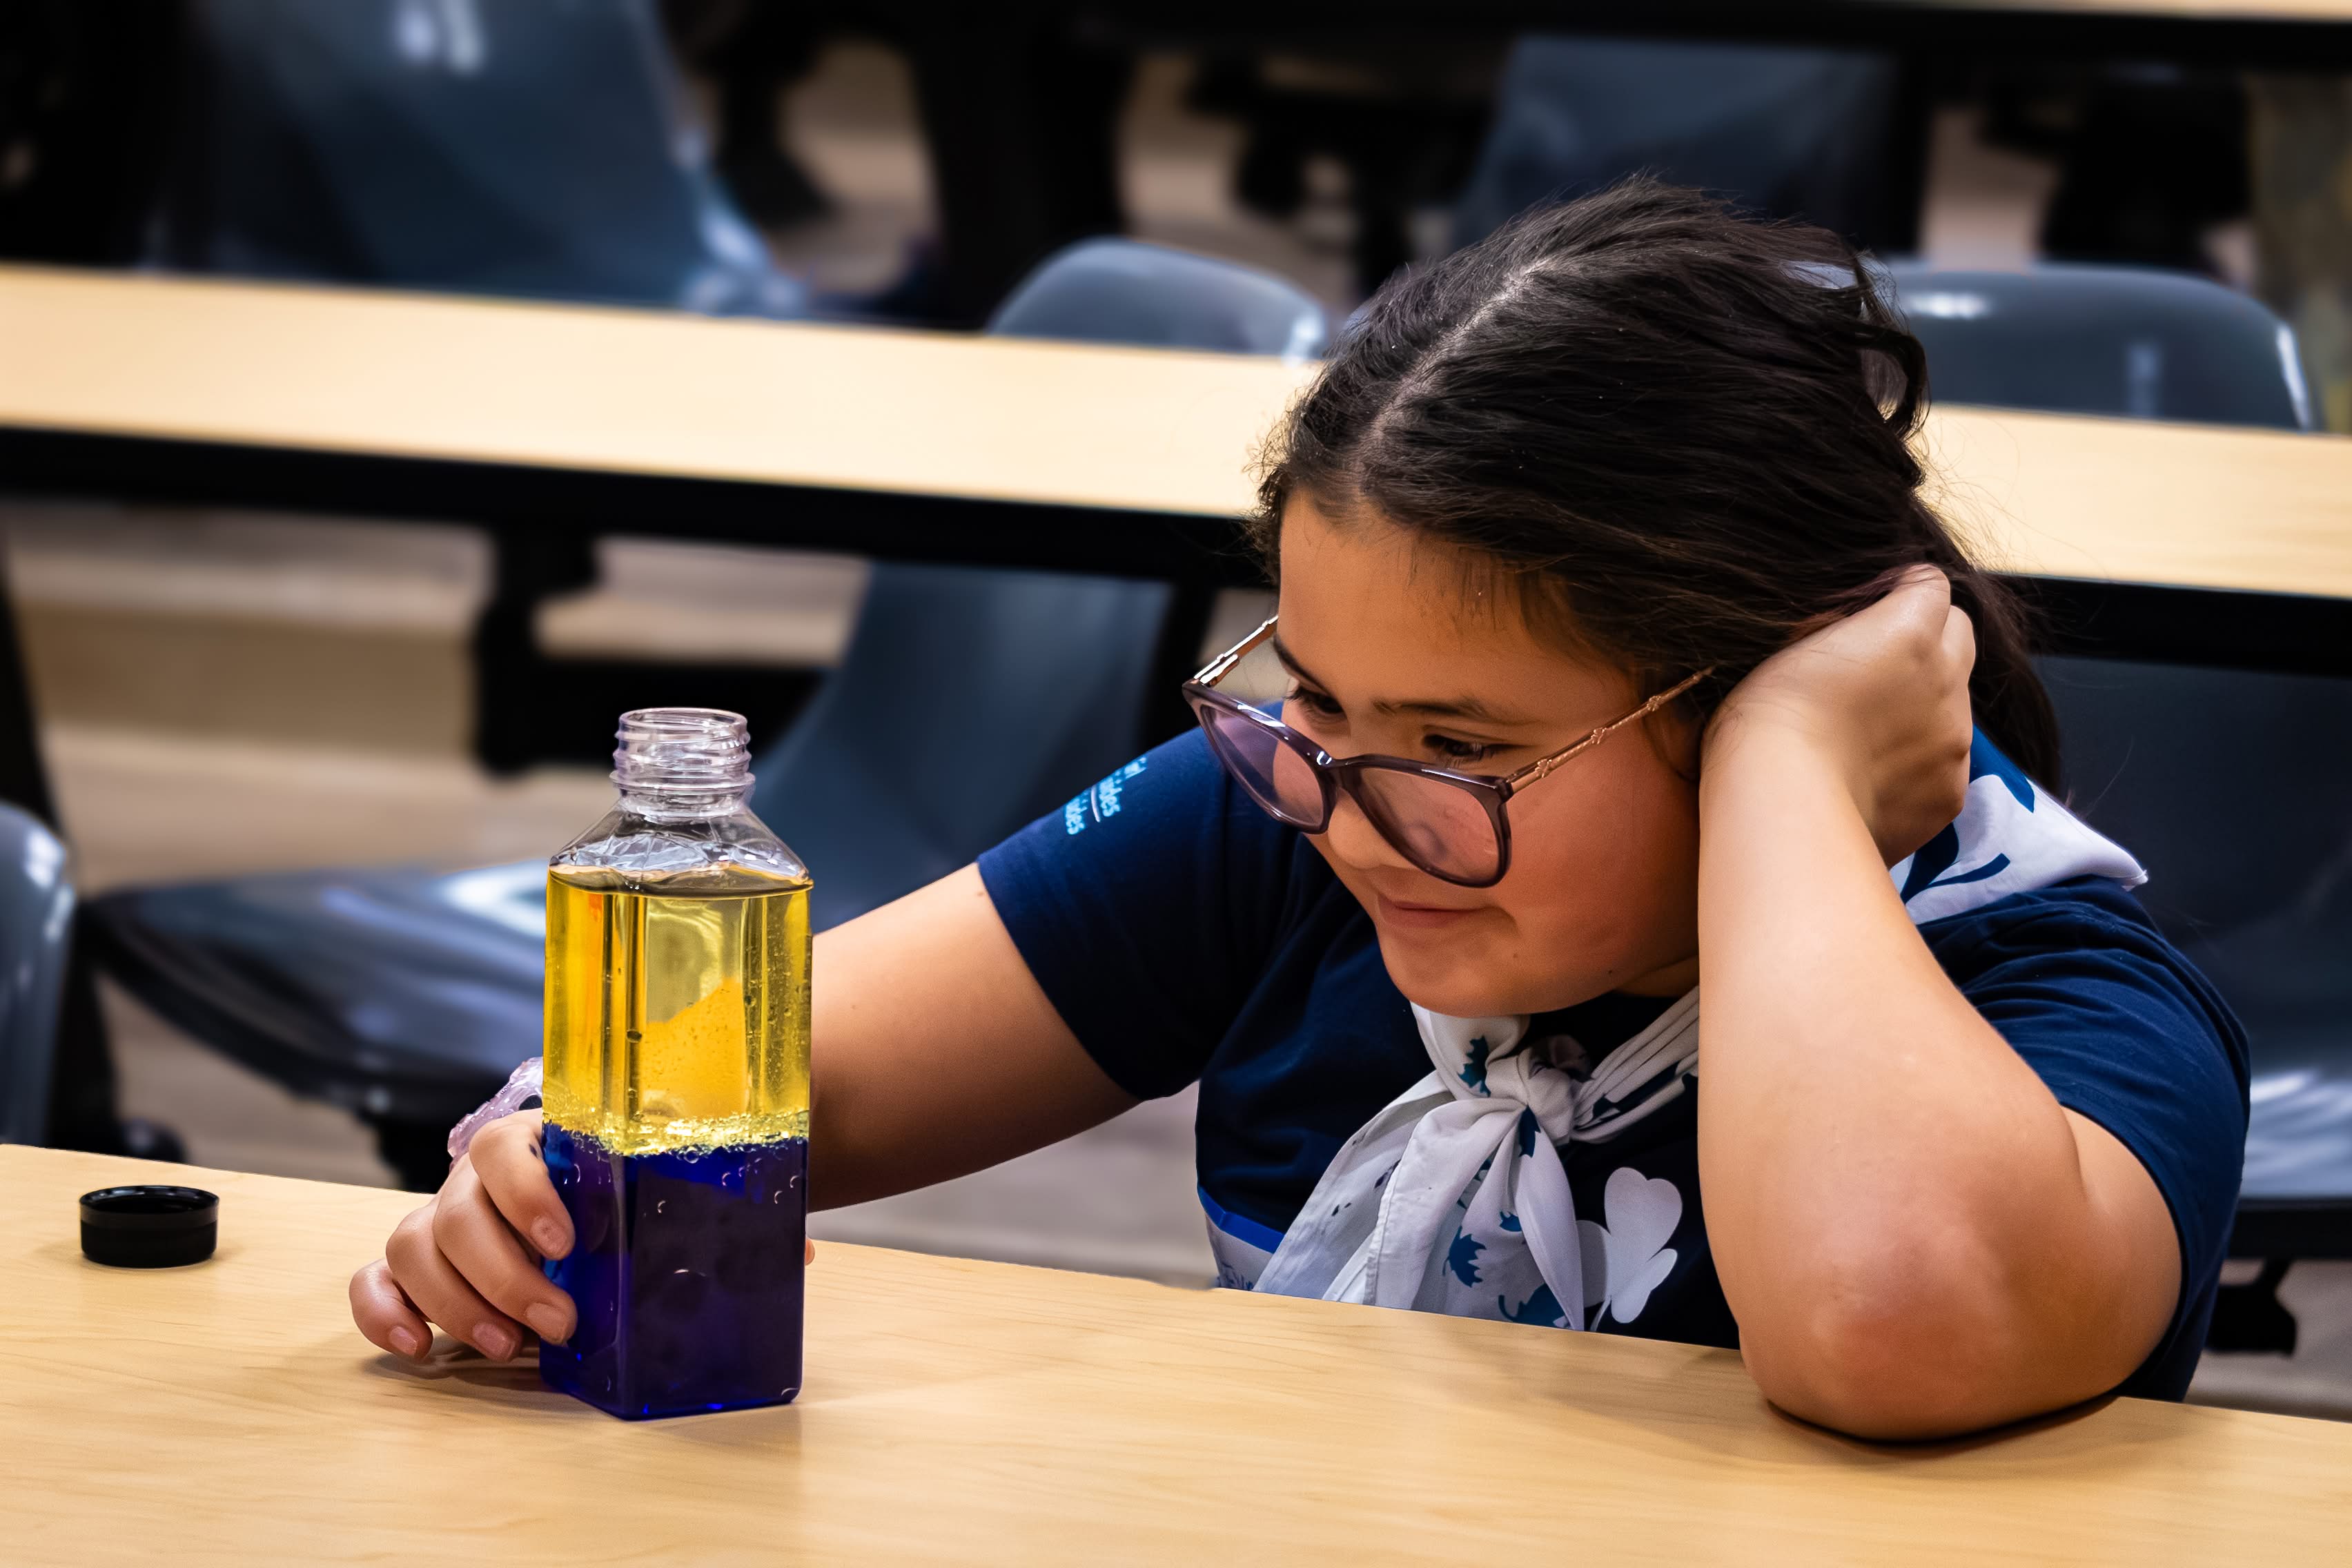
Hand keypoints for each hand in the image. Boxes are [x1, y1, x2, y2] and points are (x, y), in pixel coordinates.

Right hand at [350, 1111, 819, 1362]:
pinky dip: (384, 1313)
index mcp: (541, 1144)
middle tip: (560, 1324)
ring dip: (456, 1302)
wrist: (599, 1206)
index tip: (568, 1241)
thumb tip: (795, 1249)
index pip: (508, 1146)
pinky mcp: (417, 1270)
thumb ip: (718, 1210)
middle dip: (504, 1274)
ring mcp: (443, 1219)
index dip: (528, 1191)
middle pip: (457, 1210)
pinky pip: (377, 1281)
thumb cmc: (636, 1198)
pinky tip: (417, 1350)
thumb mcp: (673, 1195)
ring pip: (414, 1245)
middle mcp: (480, 1178)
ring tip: (507, 1347)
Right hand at [1703, 566, 1974, 865]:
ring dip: (1925, 702)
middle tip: (1883, 661)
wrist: (1782, 806)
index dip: (1903, 592)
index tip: (1878, 605)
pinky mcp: (1949, 793)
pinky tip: (1874, 776)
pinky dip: (1919, 762)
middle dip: (1931, 635)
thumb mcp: (1791, 647)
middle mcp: (1946, 680)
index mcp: (1909, 631)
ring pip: (1956, 702)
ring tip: (1869, 731)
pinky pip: (1946, 763)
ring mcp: (1955, 741)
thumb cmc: (1767, 721)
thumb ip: (1841, 627)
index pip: (1931, 585)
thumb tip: (1856, 623)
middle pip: (1961, 633)